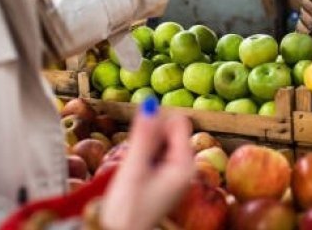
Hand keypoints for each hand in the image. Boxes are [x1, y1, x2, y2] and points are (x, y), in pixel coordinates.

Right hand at [97, 98, 193, 229]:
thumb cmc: (127, 210)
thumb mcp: (134, 169)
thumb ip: (143, 136)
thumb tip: (150, 102)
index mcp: (185, 164)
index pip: (178, 122)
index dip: (157, 122)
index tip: (140, 139)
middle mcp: (184, 167)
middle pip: (169, 131)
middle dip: (149, 137)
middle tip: (136, 160)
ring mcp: (175, 174)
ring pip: (159, 143)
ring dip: (144, 148)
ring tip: (134, 170)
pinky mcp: (163, 180)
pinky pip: (155, 156)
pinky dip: (143, 158)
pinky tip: (135, 174)